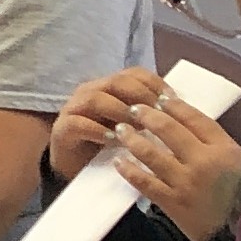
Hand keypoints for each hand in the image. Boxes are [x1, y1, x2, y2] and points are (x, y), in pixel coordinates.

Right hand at [47, 67, 170, 179]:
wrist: (76, 166)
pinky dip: (98, 130)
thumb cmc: (109, 143)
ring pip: (95, 99)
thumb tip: (178, 107)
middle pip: (116, 82)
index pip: (134, 73)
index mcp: (109, 86)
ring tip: (135, 127)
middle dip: (140, 96)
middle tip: (156, 114)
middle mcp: (90, 91)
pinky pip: (78, 124)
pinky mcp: (62, 128)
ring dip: (119, 111)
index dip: (154, 83)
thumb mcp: (132, 124)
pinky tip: (114, 140)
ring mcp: (73, 108)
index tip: (172, 100)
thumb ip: (148, 112)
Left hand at [111, 96, 240, 240]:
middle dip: (148, 116)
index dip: (176, 107)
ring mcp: (186, 182)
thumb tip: (194, 130)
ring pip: (151, 153)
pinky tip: (119, 161)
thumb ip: (220, 147)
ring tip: (120, 129)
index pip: (196, 119)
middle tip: (134, 108)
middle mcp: (204, 161)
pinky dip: (129, 170)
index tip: (161, 98)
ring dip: (132, 139)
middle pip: (169, 130)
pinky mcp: (172, 202)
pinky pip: (144, 182)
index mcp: (226, 148)